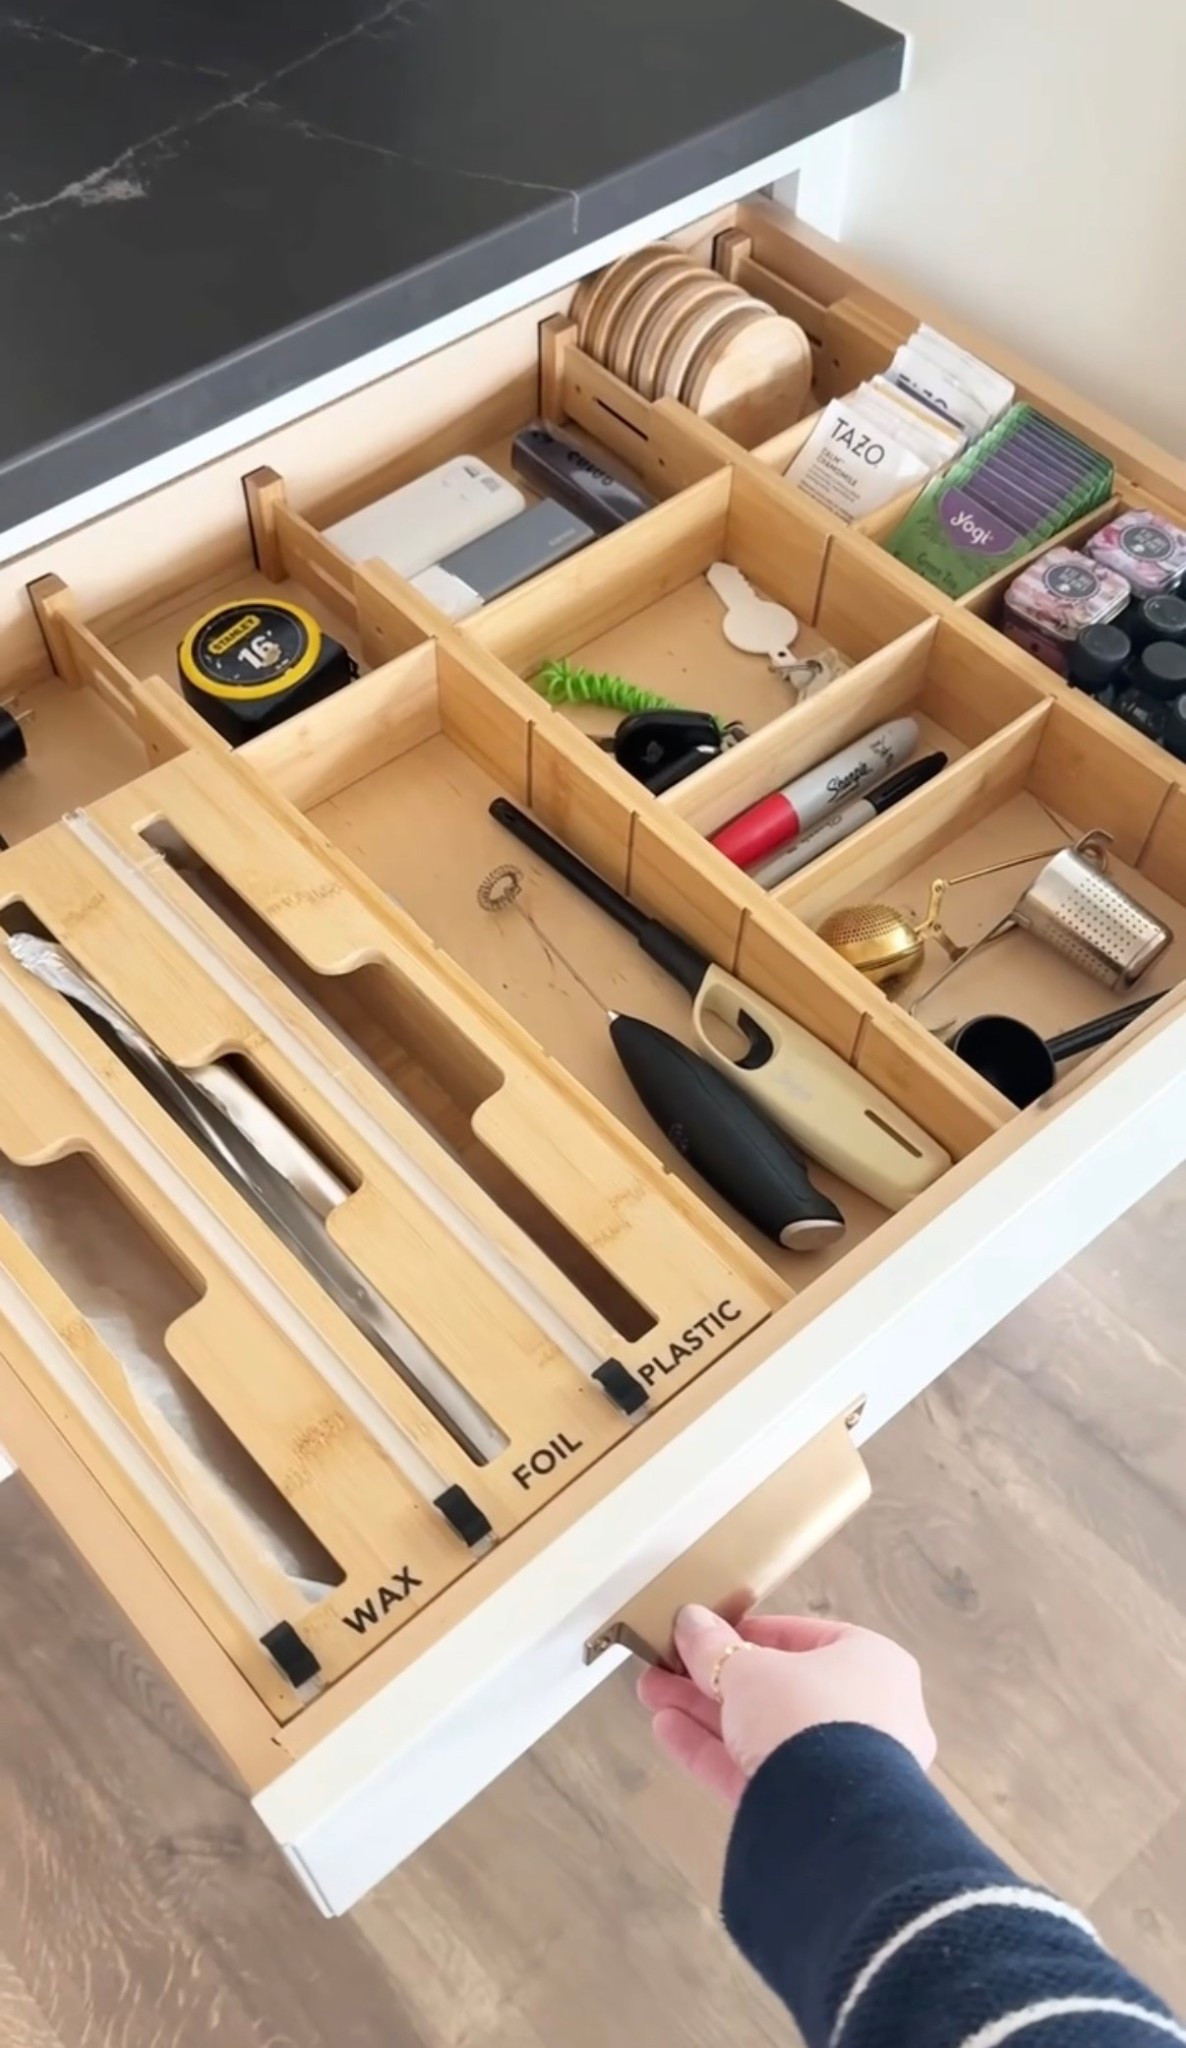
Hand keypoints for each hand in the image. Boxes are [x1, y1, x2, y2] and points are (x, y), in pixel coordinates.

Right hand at [638, 1605, 935, 1806]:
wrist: (834, 1824)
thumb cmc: (810, 1719)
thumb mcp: (751, 1671)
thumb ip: (714, 1647)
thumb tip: (690, 1620)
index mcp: (869, 1663)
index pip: (801, 1637)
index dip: (746, 1632)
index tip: (704, 1632)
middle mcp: (864, 1713)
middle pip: (773, 1688)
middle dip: (711, 1676)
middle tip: (665, 1665)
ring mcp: (838, 1768)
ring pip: (759, 1730)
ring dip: (703, 1711)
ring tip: (651, 1693)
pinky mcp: (809, 1811)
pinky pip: (756, 1771)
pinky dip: (712, 1751)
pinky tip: (667, 1730)